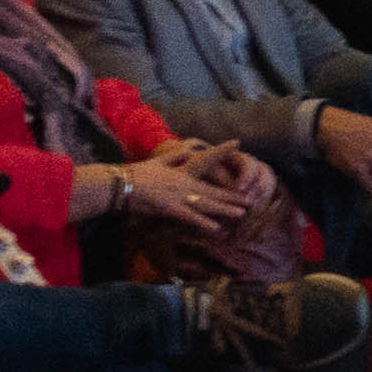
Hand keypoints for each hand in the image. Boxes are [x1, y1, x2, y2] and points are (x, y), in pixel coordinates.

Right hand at [149, 138, 271, 220]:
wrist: (121, 184)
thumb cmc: (138, 174)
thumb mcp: (159, 161)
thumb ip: (175, 154)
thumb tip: (190, 146)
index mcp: (182, 170)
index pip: (206, 159)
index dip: (221, 151)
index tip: (237, 143)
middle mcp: (184, 182)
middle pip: (213, 190)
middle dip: (233, 196)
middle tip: (251, 200)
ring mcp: (178, 196)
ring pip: (207, 204)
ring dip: (225, 209)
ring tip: (242, 212)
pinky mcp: (170, 208)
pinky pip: (190, 217)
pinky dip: (204, 222)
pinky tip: (216, 228)